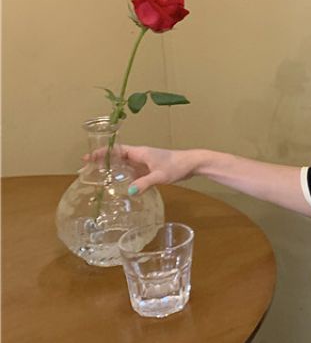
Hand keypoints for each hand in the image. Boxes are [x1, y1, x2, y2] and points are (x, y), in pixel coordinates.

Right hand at [81, 144, 195, 193]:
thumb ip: (145, 183)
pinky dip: (123, 176)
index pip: (115, 150)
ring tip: (97, 178)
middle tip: (86, 169)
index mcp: (139, 152)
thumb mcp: (160, 176)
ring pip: (124, 165)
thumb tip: (129, 192)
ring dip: (112, 170)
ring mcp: (144, 162)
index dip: (101, 153)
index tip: (87, 158)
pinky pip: (132, 172)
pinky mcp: (149, 169)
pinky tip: (118, 185)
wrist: (192, 164)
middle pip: (116, 157)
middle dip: (102, 162)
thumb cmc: (177, 166)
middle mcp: (139, 156)